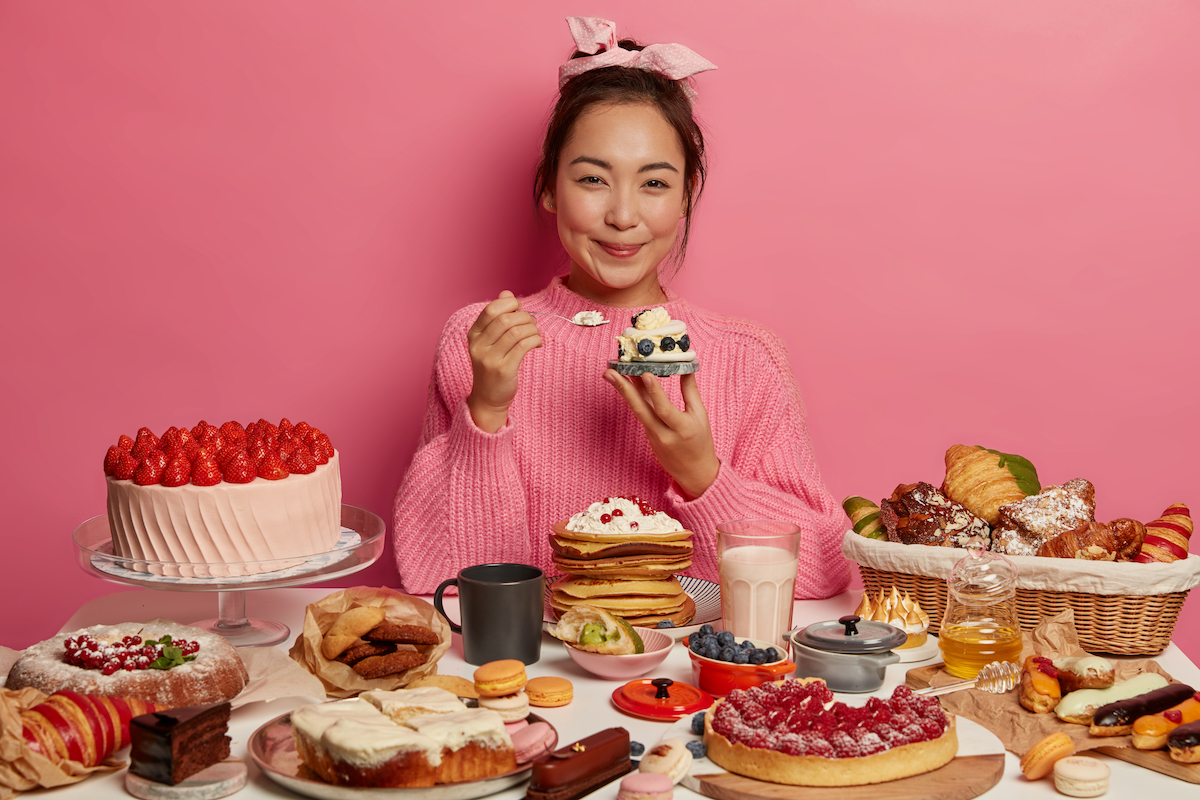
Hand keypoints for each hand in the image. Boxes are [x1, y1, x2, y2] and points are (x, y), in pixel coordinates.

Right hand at [466, 291, 541, 432]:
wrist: (488, 398)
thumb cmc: (493, 365)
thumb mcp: (490, 340)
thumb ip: (498, 316)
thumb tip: (506, 293)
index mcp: (474, 334)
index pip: (491, 309)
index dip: (510, 304)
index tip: (519, 309)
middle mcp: (478, 345)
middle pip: (506, 319)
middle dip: (524, 317)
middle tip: (532, 323)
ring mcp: (489, 358)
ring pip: (516, 332)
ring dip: (532, 329)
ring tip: (536, 333)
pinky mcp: (503, 369)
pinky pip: (523, 346)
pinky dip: (535, 340)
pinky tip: (538, 343)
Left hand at [604, 369, 719, 498]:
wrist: (695, 473)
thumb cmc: (701, 443)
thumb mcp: (700, 416)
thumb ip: (691, 391)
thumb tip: (687, 367)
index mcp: (682, 429)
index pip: (664, 409)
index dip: (655, 392)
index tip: (646, 374)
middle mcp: (663, 434)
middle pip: (640, 409)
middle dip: (623, 388)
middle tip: (609, 371)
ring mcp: (652, 437)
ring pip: (637, 410)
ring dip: (623, 391)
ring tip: (610, 374)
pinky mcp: (648, 437)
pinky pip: (640, 414)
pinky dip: (632, 397)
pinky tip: (624, 384)